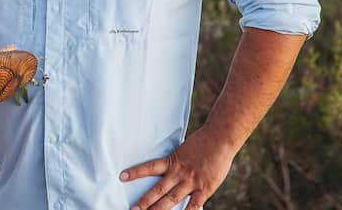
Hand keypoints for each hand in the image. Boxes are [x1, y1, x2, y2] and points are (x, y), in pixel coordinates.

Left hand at [119, 134, 234, 209]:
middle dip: (144, 202)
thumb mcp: (184, 150)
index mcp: (173, 161)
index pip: (149, 167)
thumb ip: (176, 162)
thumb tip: (167, 168)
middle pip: (158, 190)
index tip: (122, 177)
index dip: (135, 172)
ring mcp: (191, 182)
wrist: (220, 138)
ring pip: (171, 199)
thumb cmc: (203, 142)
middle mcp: (179, 173)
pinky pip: (194, 205)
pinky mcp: (204, 189)